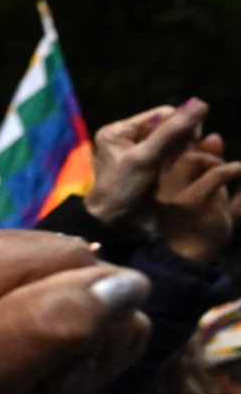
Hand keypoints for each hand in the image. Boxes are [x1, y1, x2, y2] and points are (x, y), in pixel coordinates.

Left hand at [0, 230, 150, 393]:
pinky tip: (39, 390)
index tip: (39, 373)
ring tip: (24, 391)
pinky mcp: (30, 319)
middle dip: (75, 344)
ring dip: (79, 362)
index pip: (66, 257)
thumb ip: (45, 327)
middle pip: (88, 278)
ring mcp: (7, 287)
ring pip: (102, 308)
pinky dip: (80, 371)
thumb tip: (128, 284)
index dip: (78, 316)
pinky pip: (95, 334)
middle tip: (24, 387)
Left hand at [84, 100, 207, 226]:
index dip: (181, 125)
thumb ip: (170, 132)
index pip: (162, 114)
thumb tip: (201, 104)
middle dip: (179, 140)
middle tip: (181, 158)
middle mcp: (123, 135)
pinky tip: (171, 170)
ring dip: (177, 151)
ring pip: (167, 140)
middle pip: (165, 126)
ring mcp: (131, 149)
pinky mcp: (139, 162)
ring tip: (174, 166)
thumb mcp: (146, 158)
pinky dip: (172, 159)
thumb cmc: (122, 189)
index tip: (191, 143)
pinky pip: (164, 153)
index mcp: (118, 129)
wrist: (109, 220)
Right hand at [155, 133, 240, 263]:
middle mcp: (160, 185)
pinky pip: (216, 174)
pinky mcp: (190, 201)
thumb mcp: (205, 188)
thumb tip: (213, 136)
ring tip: (229, 172)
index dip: (189, 139)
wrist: (193, 257)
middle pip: (180, 149)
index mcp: (160, 181)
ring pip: (194, 158)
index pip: (171, 148)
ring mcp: (172, 193)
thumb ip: (208, 163)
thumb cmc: (199, 224)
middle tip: (220, 164)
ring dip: (215, 160)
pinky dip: (234, 169)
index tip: (206, 140)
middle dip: (204, 149)